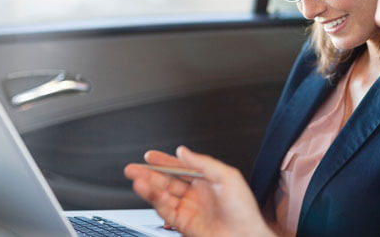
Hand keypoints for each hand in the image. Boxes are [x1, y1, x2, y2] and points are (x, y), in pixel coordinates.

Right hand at [124, 146, 275, 236]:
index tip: (149, 156)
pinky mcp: (183, 223)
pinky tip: (148, 192)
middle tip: (133, 168)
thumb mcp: (228, 177)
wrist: (246, 236)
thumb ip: (203, 163)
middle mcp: (196, 193)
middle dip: (149, 173)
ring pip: (163, 194)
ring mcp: (189, 208)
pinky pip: (165, 210)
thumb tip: (183, 151)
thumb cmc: (244, 210)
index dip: (165, 161)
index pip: (181, 167)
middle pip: (167, 180)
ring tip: (137, 179)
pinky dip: (155, 201)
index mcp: (207, 180)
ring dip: (148, 186)